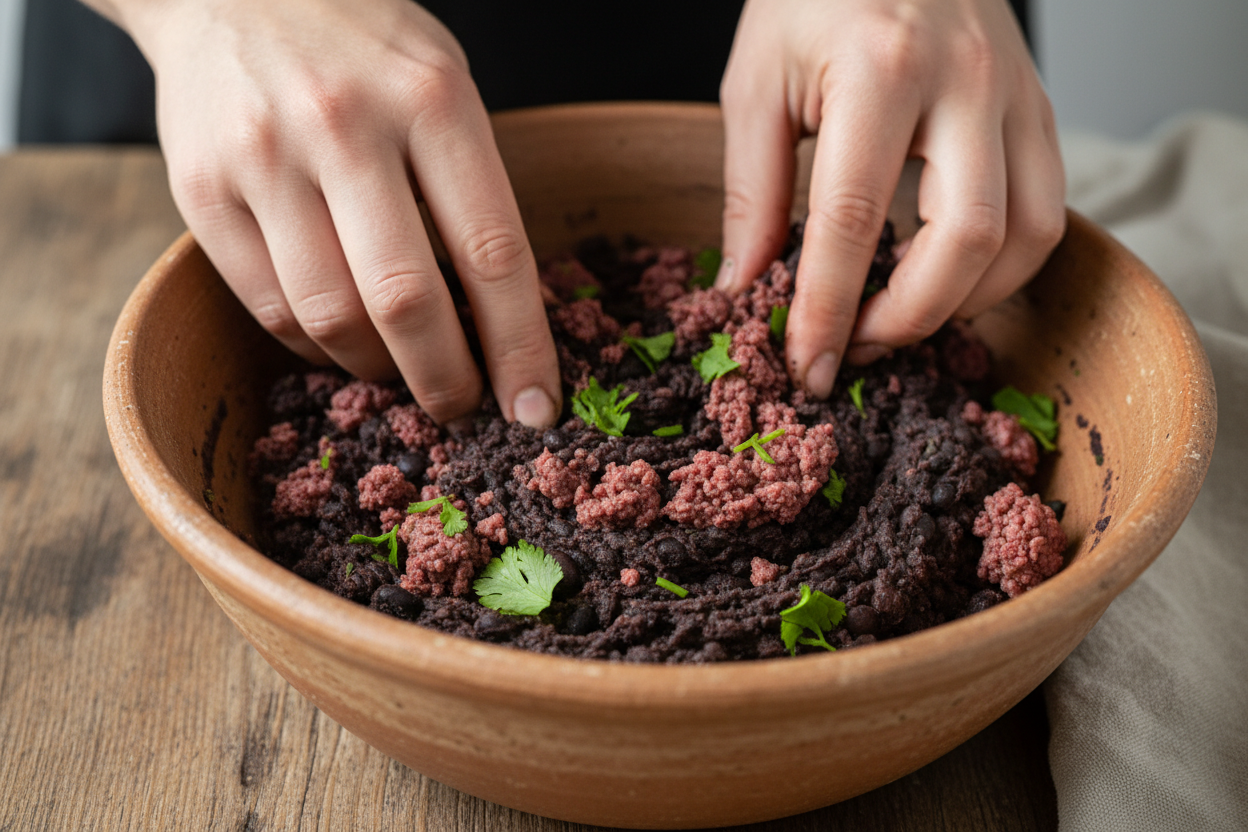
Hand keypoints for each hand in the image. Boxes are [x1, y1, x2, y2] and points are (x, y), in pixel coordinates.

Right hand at [106, 0, 561, 425]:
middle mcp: (346, 125)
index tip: (536, 409)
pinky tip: (339, 339)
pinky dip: (314, 346)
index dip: (520, 347)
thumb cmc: (361, 44)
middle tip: (463, 408)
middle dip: (446, 380)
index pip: (493, 252)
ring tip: (399, 368)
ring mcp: (265, 157)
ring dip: (377, 368)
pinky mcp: (201, 188)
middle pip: (407, 301)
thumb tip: (499, 319)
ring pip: (332, 317)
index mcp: (432, 98)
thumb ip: (471, 187)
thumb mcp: (440, 82)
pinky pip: (270, 308)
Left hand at [717, 0, 1064, 397]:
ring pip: (1027, 236)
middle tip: (854, 345)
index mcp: (879, 70)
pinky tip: (943, 278)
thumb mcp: (756, 81)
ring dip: (965, 302)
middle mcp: (965, 82)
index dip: (827, 308)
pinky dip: (1000, 267)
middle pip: (966, 240)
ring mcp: (1015, 94)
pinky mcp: (1038, 108)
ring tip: (897, 317)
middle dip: (908, 318)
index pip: (852, 220)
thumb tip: (747, 285)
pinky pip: (1046, 211)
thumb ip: (752, 190)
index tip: (807, 366)